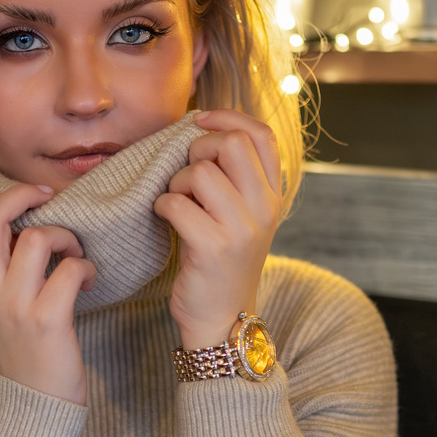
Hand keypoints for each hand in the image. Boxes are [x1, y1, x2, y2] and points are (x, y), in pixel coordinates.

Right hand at [0, 183, 96, 404]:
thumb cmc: (23, 357)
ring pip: (37, 237)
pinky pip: (70, 270)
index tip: (30, 201)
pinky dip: (86, 268)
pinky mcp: (47, 321)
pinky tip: (87, 283)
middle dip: (23, 196)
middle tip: (52, 201)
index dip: (1, 200)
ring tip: (75, 256)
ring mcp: (14, 306)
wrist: (32, 410)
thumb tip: (26, 231)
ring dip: (66, 236)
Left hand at [153, 109, 281, 350]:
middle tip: (188, 177)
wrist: (224, 320)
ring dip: (177, 184)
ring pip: (200, 172)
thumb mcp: (243, 217)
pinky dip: (162, 207)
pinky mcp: (213, 247)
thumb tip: (202, 129)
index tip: (199, 120)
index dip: (227, 116)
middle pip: (230, 143)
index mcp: (273, 196)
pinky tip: (166, 221)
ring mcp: (242, 229)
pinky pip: (176, 203)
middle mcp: (265, 209)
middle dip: (198, 150)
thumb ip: (235, 177)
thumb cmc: (223, 262)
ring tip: (179, 206)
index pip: (261, 134)